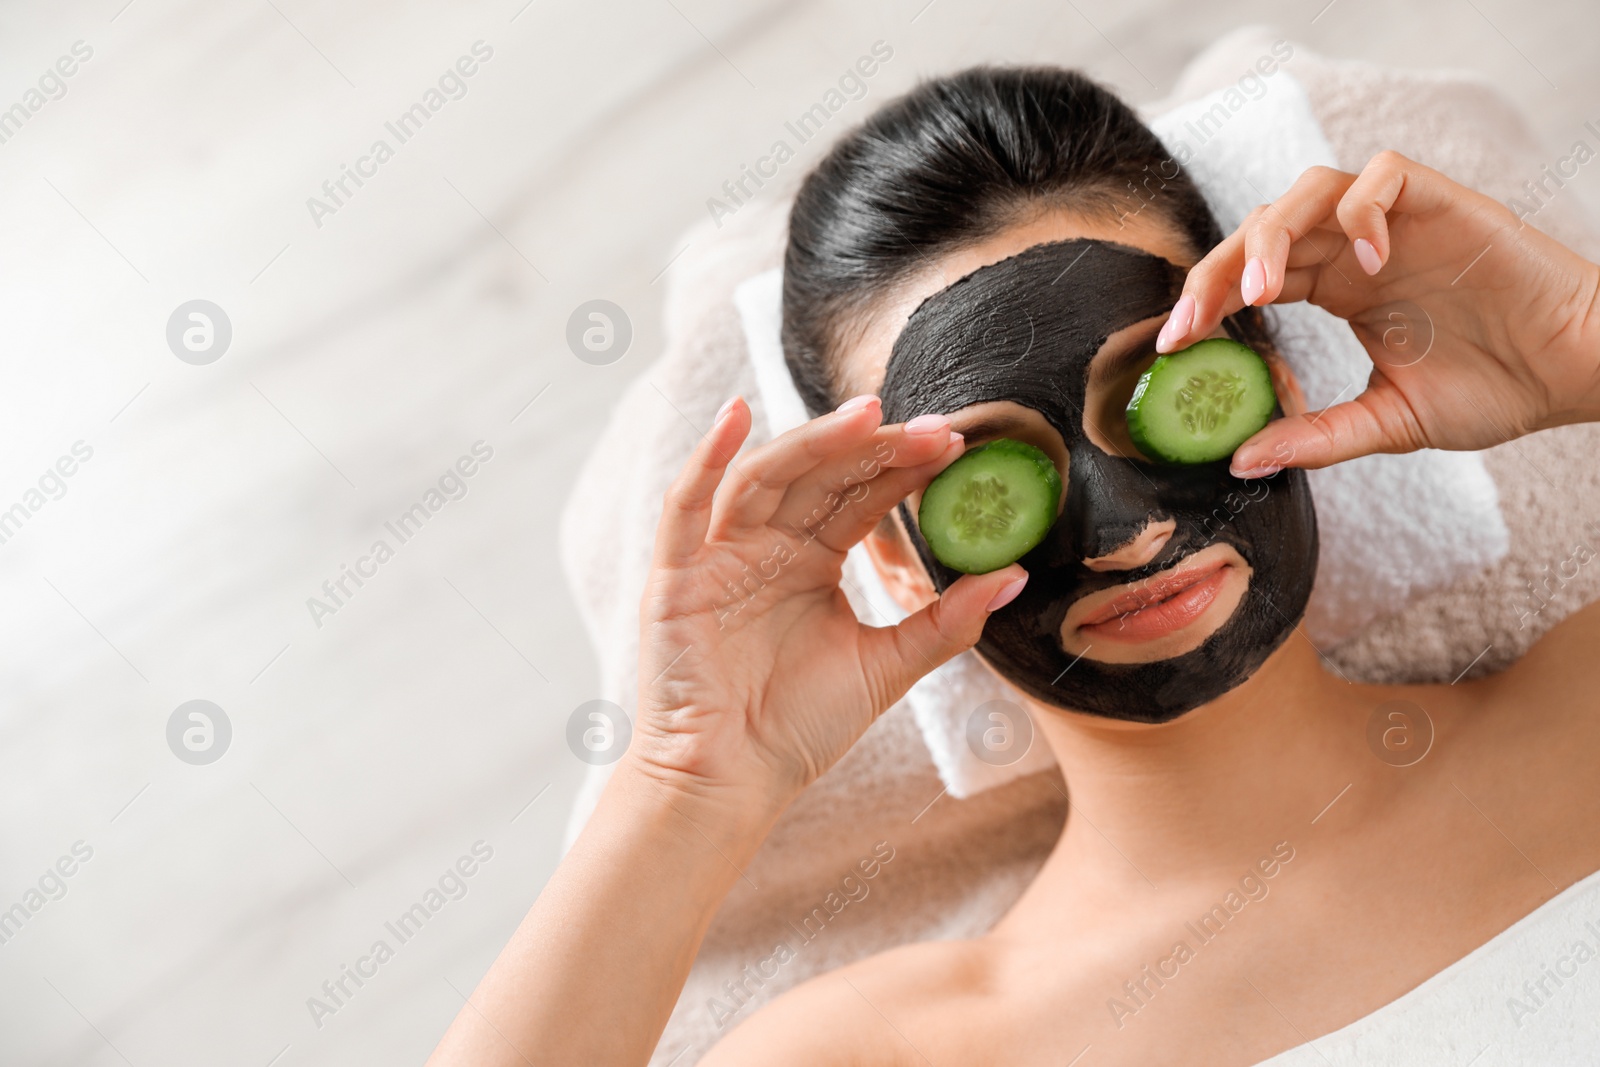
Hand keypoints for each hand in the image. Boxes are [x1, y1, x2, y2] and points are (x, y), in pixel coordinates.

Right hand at [628, 395, 1027, 826]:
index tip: (957, 445)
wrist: (731, 785)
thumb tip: (1015, 574)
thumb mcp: (887, 667)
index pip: (861, 496)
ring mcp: (718, 555)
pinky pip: (685, 507)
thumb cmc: (799, 729)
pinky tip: (733, 415)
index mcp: (811, 560)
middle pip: (820, 476)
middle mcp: (766, 545)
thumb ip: (946, 620)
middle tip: (933, 429)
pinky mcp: (676, 577)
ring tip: (867, 417)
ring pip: (766, 477)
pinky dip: (704, 459)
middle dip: (875, 449)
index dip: (904, 468)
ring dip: (813, 442)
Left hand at [1155, 151, 1599, 474]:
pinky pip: (1385, 174)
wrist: (1575, 371)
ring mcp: (1396, 223)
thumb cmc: (1492, 389)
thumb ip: (1318, 436)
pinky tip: (1369, 263)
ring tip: (1264, 289)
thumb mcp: (1387, 423)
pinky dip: (1363, 209)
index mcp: (1335, 291)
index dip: (1207, 302)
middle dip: (1218, 270)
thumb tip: (1241, 460)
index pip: (1252, 278)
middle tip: (1191, 322)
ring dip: (1274, 232)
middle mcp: (1355, 251)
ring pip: (1310, 190)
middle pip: (1263, 228)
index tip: (1170, 346)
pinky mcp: (1443, 203)